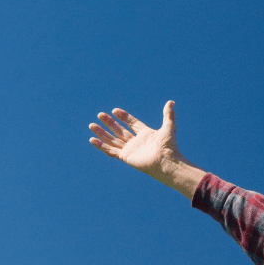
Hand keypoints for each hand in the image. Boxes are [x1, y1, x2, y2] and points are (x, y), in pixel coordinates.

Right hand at [88, 101, 202, 197]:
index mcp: (145, 134)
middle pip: (119, 130)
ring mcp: (130, 149)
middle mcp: (136, 142)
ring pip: (112, 140)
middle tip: (100, 115)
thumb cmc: (169, 147)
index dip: (123, 117)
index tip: (114, 110)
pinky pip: (111, 151)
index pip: (131, 123)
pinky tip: (92, 140)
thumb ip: (168, 114)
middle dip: (109, 123)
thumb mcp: (169, 127)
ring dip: (102, 133)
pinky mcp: (126, 157)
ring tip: (91, 125)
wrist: (166, 162)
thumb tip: (171, 102)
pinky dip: (101, 146)